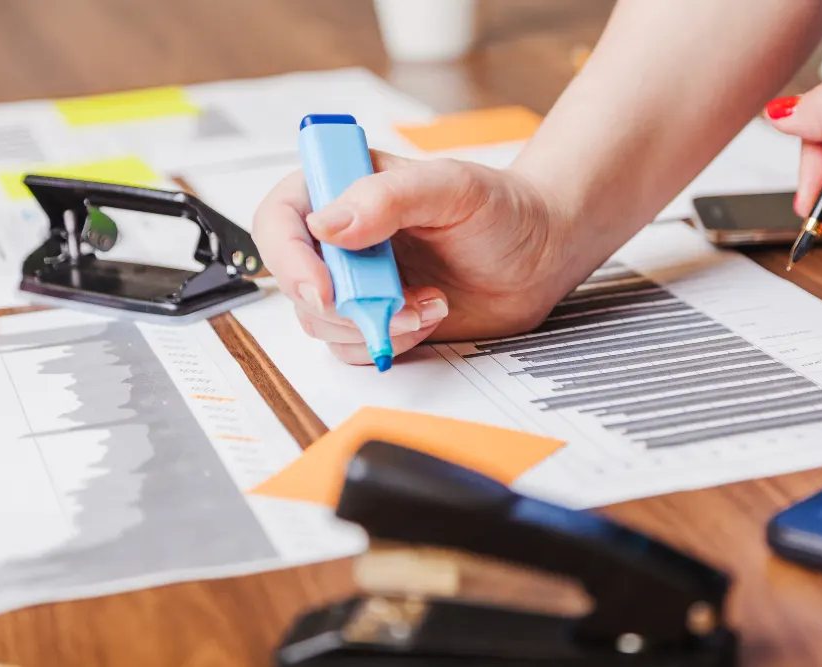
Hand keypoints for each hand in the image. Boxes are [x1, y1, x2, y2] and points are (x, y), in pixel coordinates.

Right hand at [252, 152, 573, 364]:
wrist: (540, 256)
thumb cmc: (501, 209)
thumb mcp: (450, 187)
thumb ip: (388, 197)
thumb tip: (329, 223)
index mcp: (344, 187)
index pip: (281, 220)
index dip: (290, 260)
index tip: (324, 289)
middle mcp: (342, 236)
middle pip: (295, 281)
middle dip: (343, 304)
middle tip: (395, 300)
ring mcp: (357, 280)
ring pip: (321, 322)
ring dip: (373, 324)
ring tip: (427, 303)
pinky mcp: (377, 316)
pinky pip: (354, 346)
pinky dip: (390, 341)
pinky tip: (428, 316)